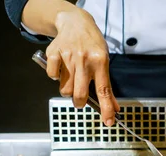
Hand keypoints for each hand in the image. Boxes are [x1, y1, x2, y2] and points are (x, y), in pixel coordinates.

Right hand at [45, 9, 119, 125]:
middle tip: (80, 100)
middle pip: (79, 94)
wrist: (76, 23)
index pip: (104, 90)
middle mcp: (84, 60)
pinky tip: (62, 69)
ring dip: (68, 90)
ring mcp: (68, 56)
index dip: (106, 108)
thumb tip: (113, 108)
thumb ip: (106, 85)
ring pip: (65, 89)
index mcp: (100, 62)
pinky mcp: (54, 54)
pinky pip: (52, 76)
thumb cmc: (92, 45)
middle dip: (79, 103)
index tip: (109, 121)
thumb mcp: (104, 61)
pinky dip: (56, 77)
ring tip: (72, 78)